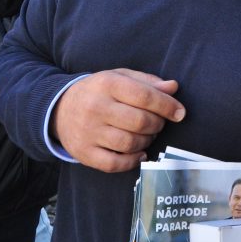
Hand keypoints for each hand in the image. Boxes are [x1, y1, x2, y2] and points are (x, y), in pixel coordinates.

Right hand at [52, 68, 184, 172]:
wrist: (60, 109)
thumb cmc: (99, 92)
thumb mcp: (120, 78)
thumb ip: (147, 82)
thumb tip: (173, 87)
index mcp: (108, 84)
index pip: (144, 96)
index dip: (167, 105)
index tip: (180, 112)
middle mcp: (96, 108)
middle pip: (140, 122)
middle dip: (157, 124)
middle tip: (159, 123)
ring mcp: (88, 132)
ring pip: (129, 143)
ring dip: (147, 141)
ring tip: (147, 134)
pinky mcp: (84, 153)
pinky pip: (114, 164)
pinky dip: (133, 160)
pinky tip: (139, 152)